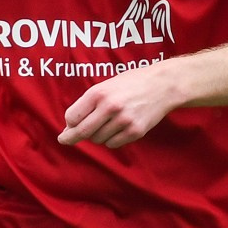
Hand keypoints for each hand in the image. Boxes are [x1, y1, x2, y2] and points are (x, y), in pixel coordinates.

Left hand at [58, 64, 183, 149]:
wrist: (162, 85)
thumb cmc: (130, 84)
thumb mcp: (106, 86)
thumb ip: (88, 103)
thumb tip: (70, 127)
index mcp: (98, 93)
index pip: (72, 117)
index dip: (69, 123)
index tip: (68, 127)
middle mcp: (110, 107)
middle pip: (82, 132)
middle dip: (71, 138)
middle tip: (65, 140)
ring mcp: (123, 120)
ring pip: (97, 139)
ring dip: (96, 136)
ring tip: (106, 124)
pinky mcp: (135, 131)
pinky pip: (113, 144)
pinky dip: (110, 140)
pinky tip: (117, 128)